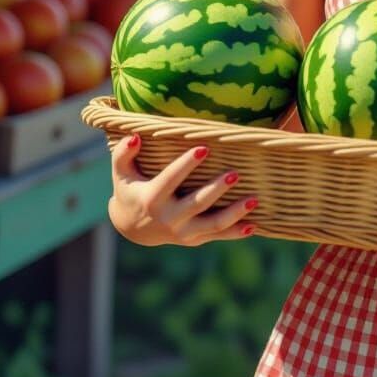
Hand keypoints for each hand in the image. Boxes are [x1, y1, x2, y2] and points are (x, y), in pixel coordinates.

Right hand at [107, 134, 258, 246]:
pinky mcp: (194, 239)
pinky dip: (235, 233)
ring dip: (234, 213)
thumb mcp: (121, 174)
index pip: (170, 180)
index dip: (185, 165)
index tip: (204, 148)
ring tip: (255, 199)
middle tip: (236, 173)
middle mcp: (168, 218)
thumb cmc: (131, 190)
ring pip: (212, 225)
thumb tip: (134, 137)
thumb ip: (123, 155)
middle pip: (196, 204)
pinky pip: (217, 236)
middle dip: (217, 189)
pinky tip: (254, 226)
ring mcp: (182, 232)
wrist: (132, 228)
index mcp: (151, 199)